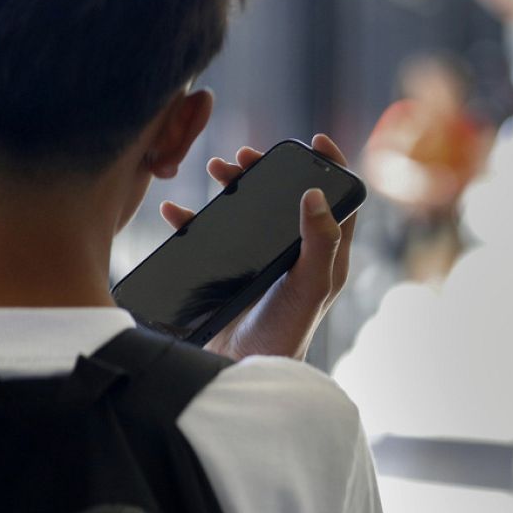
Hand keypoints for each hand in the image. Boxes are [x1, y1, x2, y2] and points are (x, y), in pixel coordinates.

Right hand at [159, 134, 356, 360]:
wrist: (243, 371)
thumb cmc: (286, 331)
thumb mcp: (310, 284)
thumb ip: (320, 241)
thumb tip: (315, 193)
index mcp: (324, 253)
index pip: (336, 200)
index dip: (330, 167)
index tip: (313, 141)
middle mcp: (295, 253)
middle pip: (284, 197)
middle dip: (266, 171)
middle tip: (244, 157)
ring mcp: (261, 262)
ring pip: (248, 211)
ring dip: (232, 186)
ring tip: (215, 169)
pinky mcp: (229, 273)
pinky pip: (209, 238)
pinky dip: (192, 220)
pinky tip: (175, 211)